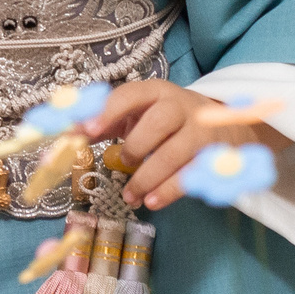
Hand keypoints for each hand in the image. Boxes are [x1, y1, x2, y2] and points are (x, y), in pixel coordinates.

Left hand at [84, 80, 290, 210]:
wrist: (226, 125)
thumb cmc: (169, 121)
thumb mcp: (140, 113)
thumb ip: (106, 122)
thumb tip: (68, 132)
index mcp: (156, 92)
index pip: (130, 94)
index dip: (108, 111)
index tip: (87, 131)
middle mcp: (181, 107)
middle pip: (158, 122)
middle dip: (136, 146)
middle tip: (123, 161)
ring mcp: (201, 132)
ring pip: (175, 153)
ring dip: (148, 178)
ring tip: (130, 196)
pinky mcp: (213, 157)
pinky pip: (191, 176)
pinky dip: (169, 191)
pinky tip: (152, 201)